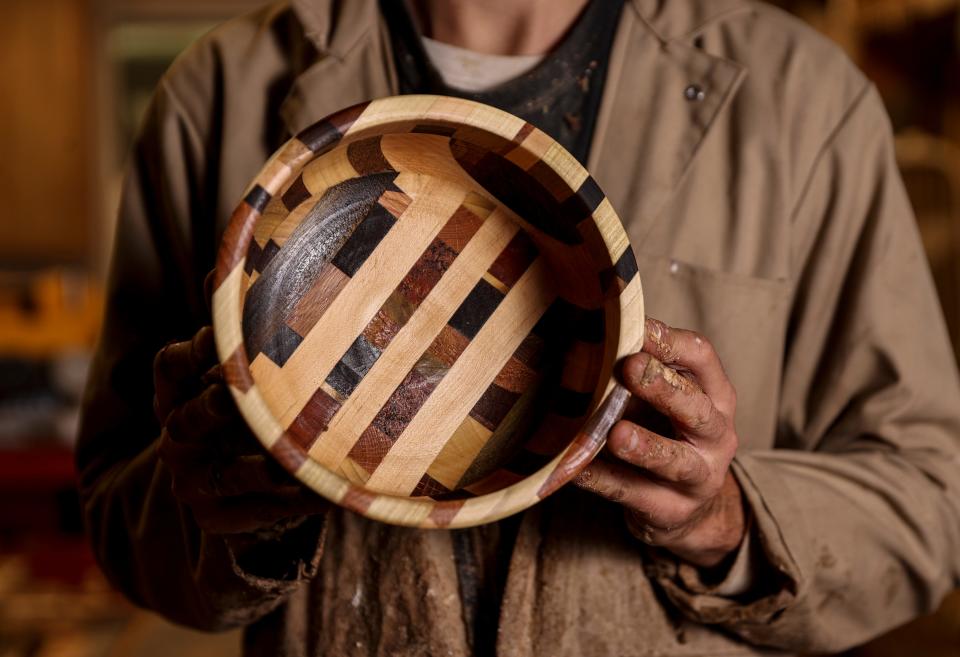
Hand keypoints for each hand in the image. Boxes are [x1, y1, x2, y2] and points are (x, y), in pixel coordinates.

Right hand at [153, 324, 327, 534]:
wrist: (246, 485)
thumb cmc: (248, 409)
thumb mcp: (244, 372)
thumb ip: (244, 330)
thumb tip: (241, 271)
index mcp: (179, 394)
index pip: (170, 367)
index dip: (190, 352)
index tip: (216, 336)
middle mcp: (178, 437)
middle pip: (187, 420)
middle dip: (210, 407)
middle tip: (232, 394)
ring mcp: (195, 480)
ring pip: (225, 474)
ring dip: (259, 468)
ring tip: (292, 462)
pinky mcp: (218, 517)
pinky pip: (258, 510)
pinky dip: (292, 502)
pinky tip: (325, 492)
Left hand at [574, 318, 744, 567]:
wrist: (689, 509)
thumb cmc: (665, 434)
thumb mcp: (662, 399)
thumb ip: (637, 371)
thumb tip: (591, 334)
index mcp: (715, 394)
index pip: (701, 357)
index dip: (669, 341)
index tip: (635, 329)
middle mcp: (716, 434)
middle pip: (697, 407)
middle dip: (663, 387)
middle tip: (630, 367)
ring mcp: (700, 476)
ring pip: (677, 461)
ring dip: (646, 446)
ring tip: (617, 434)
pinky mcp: (672, 511)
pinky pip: (635, 495)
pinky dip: (605, 481)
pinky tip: (578, 469)